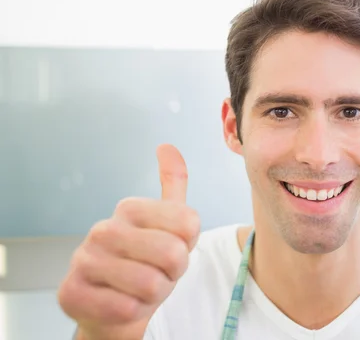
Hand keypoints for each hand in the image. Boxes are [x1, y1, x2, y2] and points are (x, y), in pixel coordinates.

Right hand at [57, 144, 199, 339]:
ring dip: (155, 295)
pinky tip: (121, 303)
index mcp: (129, 208)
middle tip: (159, 273)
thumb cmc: (147, 263)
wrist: (116, 306)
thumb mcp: (168, 223)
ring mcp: (83, 260)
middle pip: (173, 254)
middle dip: (173, 273)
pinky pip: (125, 308)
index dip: (189, 245)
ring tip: (141, 290)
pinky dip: (133, 312)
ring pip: (151, 285)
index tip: (172, 248)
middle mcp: (103, 229)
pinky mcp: (71, 293)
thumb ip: (173, 183)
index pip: (189, 224)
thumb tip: (167, 146)